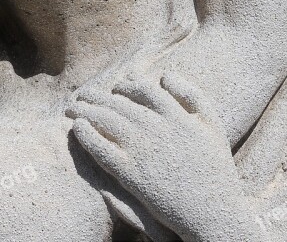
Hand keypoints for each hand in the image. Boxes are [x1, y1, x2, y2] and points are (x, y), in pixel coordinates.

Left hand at [67, 73, 263, 241]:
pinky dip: (87, 135)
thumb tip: (165, 74)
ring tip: (72, 106)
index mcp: (175, 115)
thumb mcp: (212, 124)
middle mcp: (156, 128)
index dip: (125, 85)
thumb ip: (193, 95)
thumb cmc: (215, 168)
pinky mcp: (130, 173)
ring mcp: (142, 150)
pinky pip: (101, 149)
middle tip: (82, 93)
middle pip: (118, 103)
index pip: (142, 89)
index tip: (116, 88)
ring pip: (106, 120)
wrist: (213, 211)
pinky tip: (77, 126)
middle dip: (96, 96)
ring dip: (85, 109)